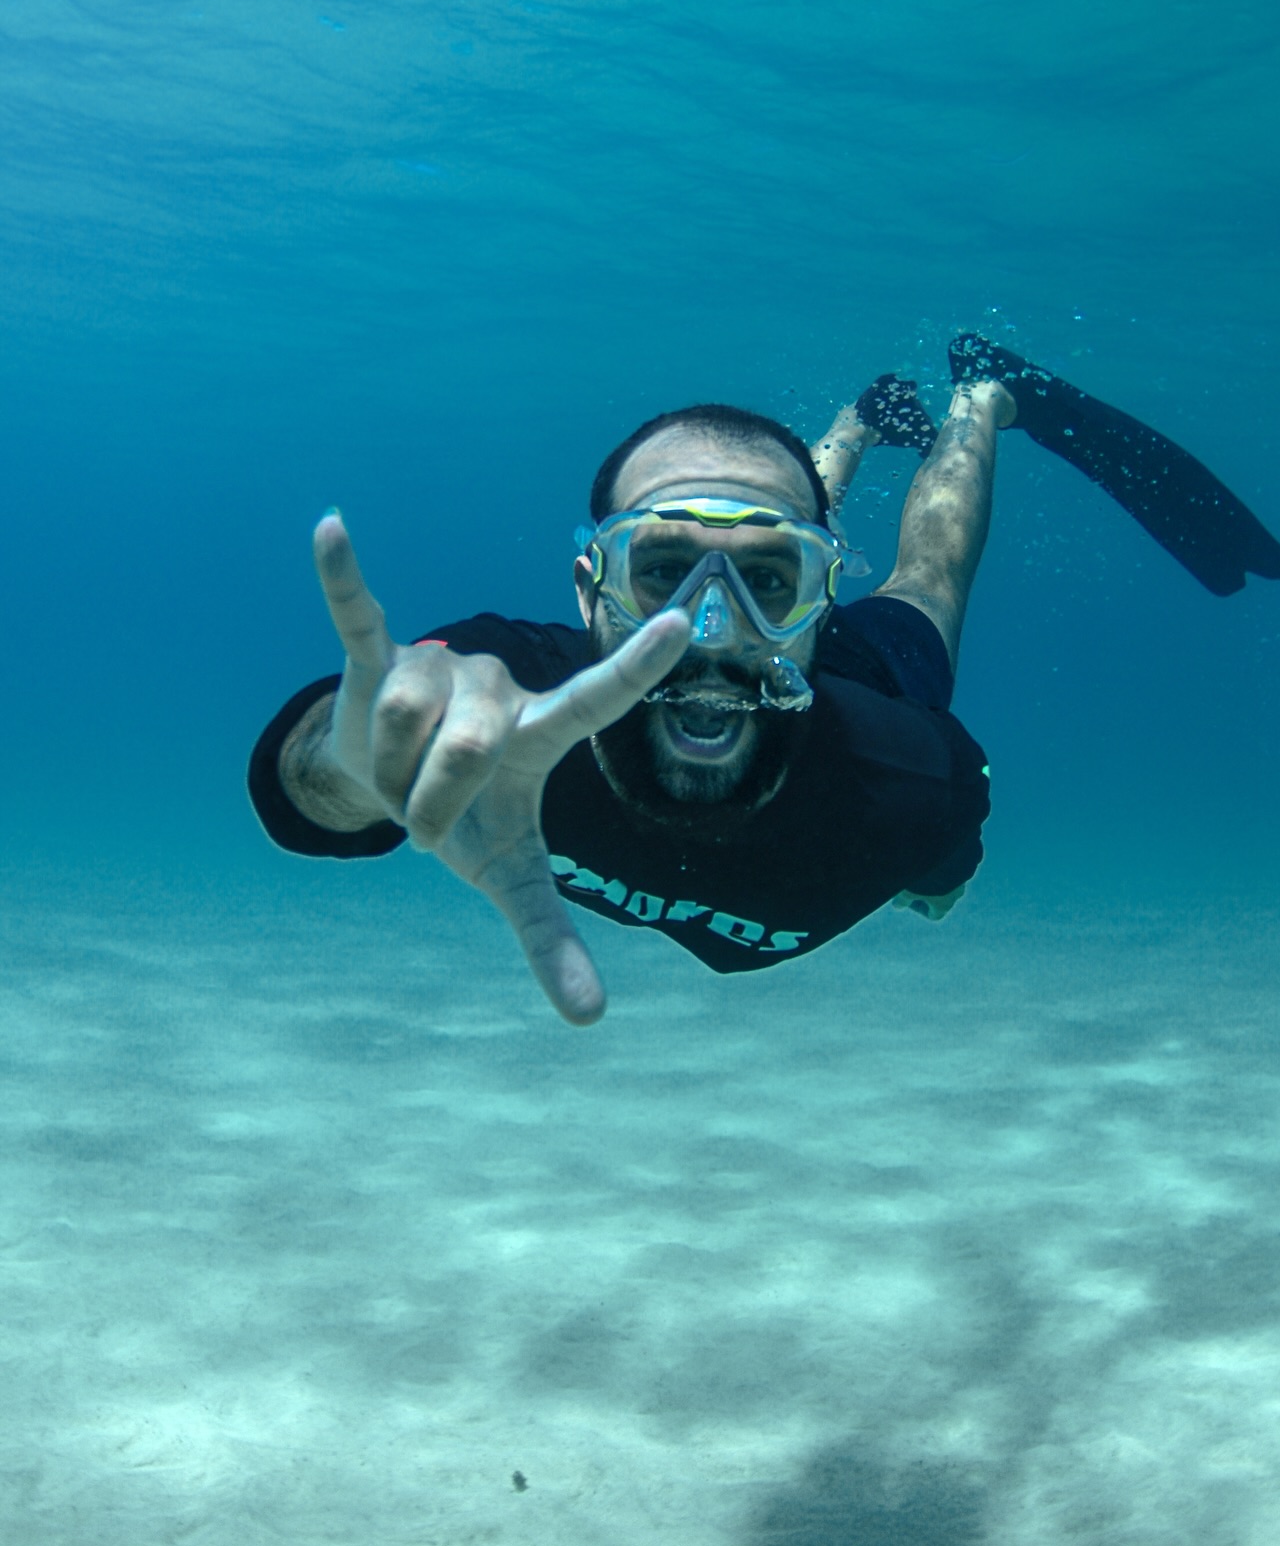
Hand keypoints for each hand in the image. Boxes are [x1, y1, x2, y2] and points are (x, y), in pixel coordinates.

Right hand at [313, 511, 691, 1024]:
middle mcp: (497, 687)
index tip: (682, 622)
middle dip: (435, 805)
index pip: (596, 699)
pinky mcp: (377, 656)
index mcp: (537, 733)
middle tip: (428, 822)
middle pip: (464, 748)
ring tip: (397, 778)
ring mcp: (439, 667)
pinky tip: (330, 527)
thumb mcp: (508, 879)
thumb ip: (550, 940)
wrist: (391, 785)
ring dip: (388, 773)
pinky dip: (343, 578)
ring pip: (404, 717)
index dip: (634, 667)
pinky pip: (358, 615)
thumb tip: (591, 1019)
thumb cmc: (468, 822)